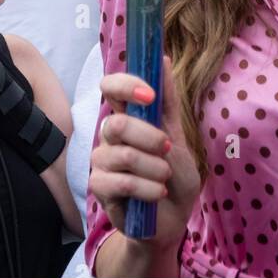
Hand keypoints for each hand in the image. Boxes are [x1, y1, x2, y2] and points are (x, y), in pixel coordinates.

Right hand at [90, 56, 200, 250]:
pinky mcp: (99, 188)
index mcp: (126, 115)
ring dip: (155, 168)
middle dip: (150, 137)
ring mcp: (101, 160)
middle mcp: (109, 133)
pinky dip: (148, 189)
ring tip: (165, 178)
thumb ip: (168, 101)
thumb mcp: (178, 134)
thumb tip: (163, 59)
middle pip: (117, 123)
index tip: (149, 94)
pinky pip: (121, 183)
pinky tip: (157, 194)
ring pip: (123, 155)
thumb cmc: (173, 174)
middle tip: (168, 148)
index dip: (125, 85)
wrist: (171, 218)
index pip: (110, 86)